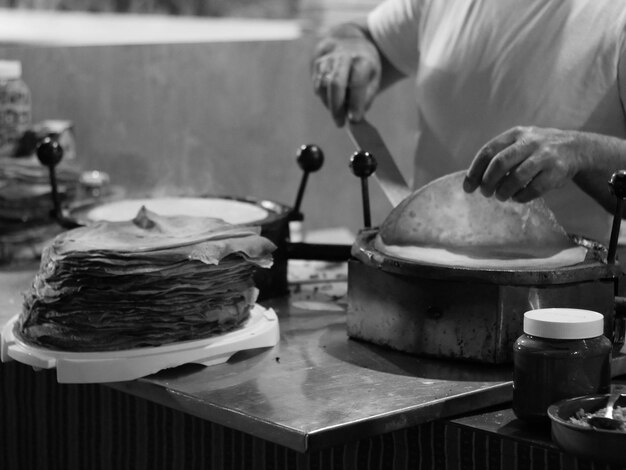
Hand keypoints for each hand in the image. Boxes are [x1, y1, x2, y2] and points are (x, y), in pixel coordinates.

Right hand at [311, 24, 381, 126]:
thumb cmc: (365, 69)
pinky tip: (332, 102)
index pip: (357, 83)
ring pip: (324, 86)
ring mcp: (329, 59)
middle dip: (337, 106)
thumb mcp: (373, 80)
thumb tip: (354, 119)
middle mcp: (344, 56)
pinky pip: (318, 87)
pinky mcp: (318, 64)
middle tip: (340, 123)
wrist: (350, 43)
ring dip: (330, 105)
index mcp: (363, 60)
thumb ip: (365, 99)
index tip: (354, 120)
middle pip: (335, 83)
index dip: (355, 103)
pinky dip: (325, 98)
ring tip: (338, 113)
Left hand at [463, 126, 584, 202]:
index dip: (475, 171)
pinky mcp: (557, 172)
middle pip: (500, 163)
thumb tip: (473, 179)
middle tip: (485, 193)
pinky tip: (517, 197)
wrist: (576, 148)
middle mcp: (530, 142)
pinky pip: (533, 189)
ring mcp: (545, 156)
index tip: (468, 187)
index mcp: (516, 134)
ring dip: (504, 191)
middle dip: (488, 182)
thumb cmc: (537, 150)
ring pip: (516, 178)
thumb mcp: (519, 143)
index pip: (488, 151)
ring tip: (501, 196)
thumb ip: (499, 156)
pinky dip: (521, 197)